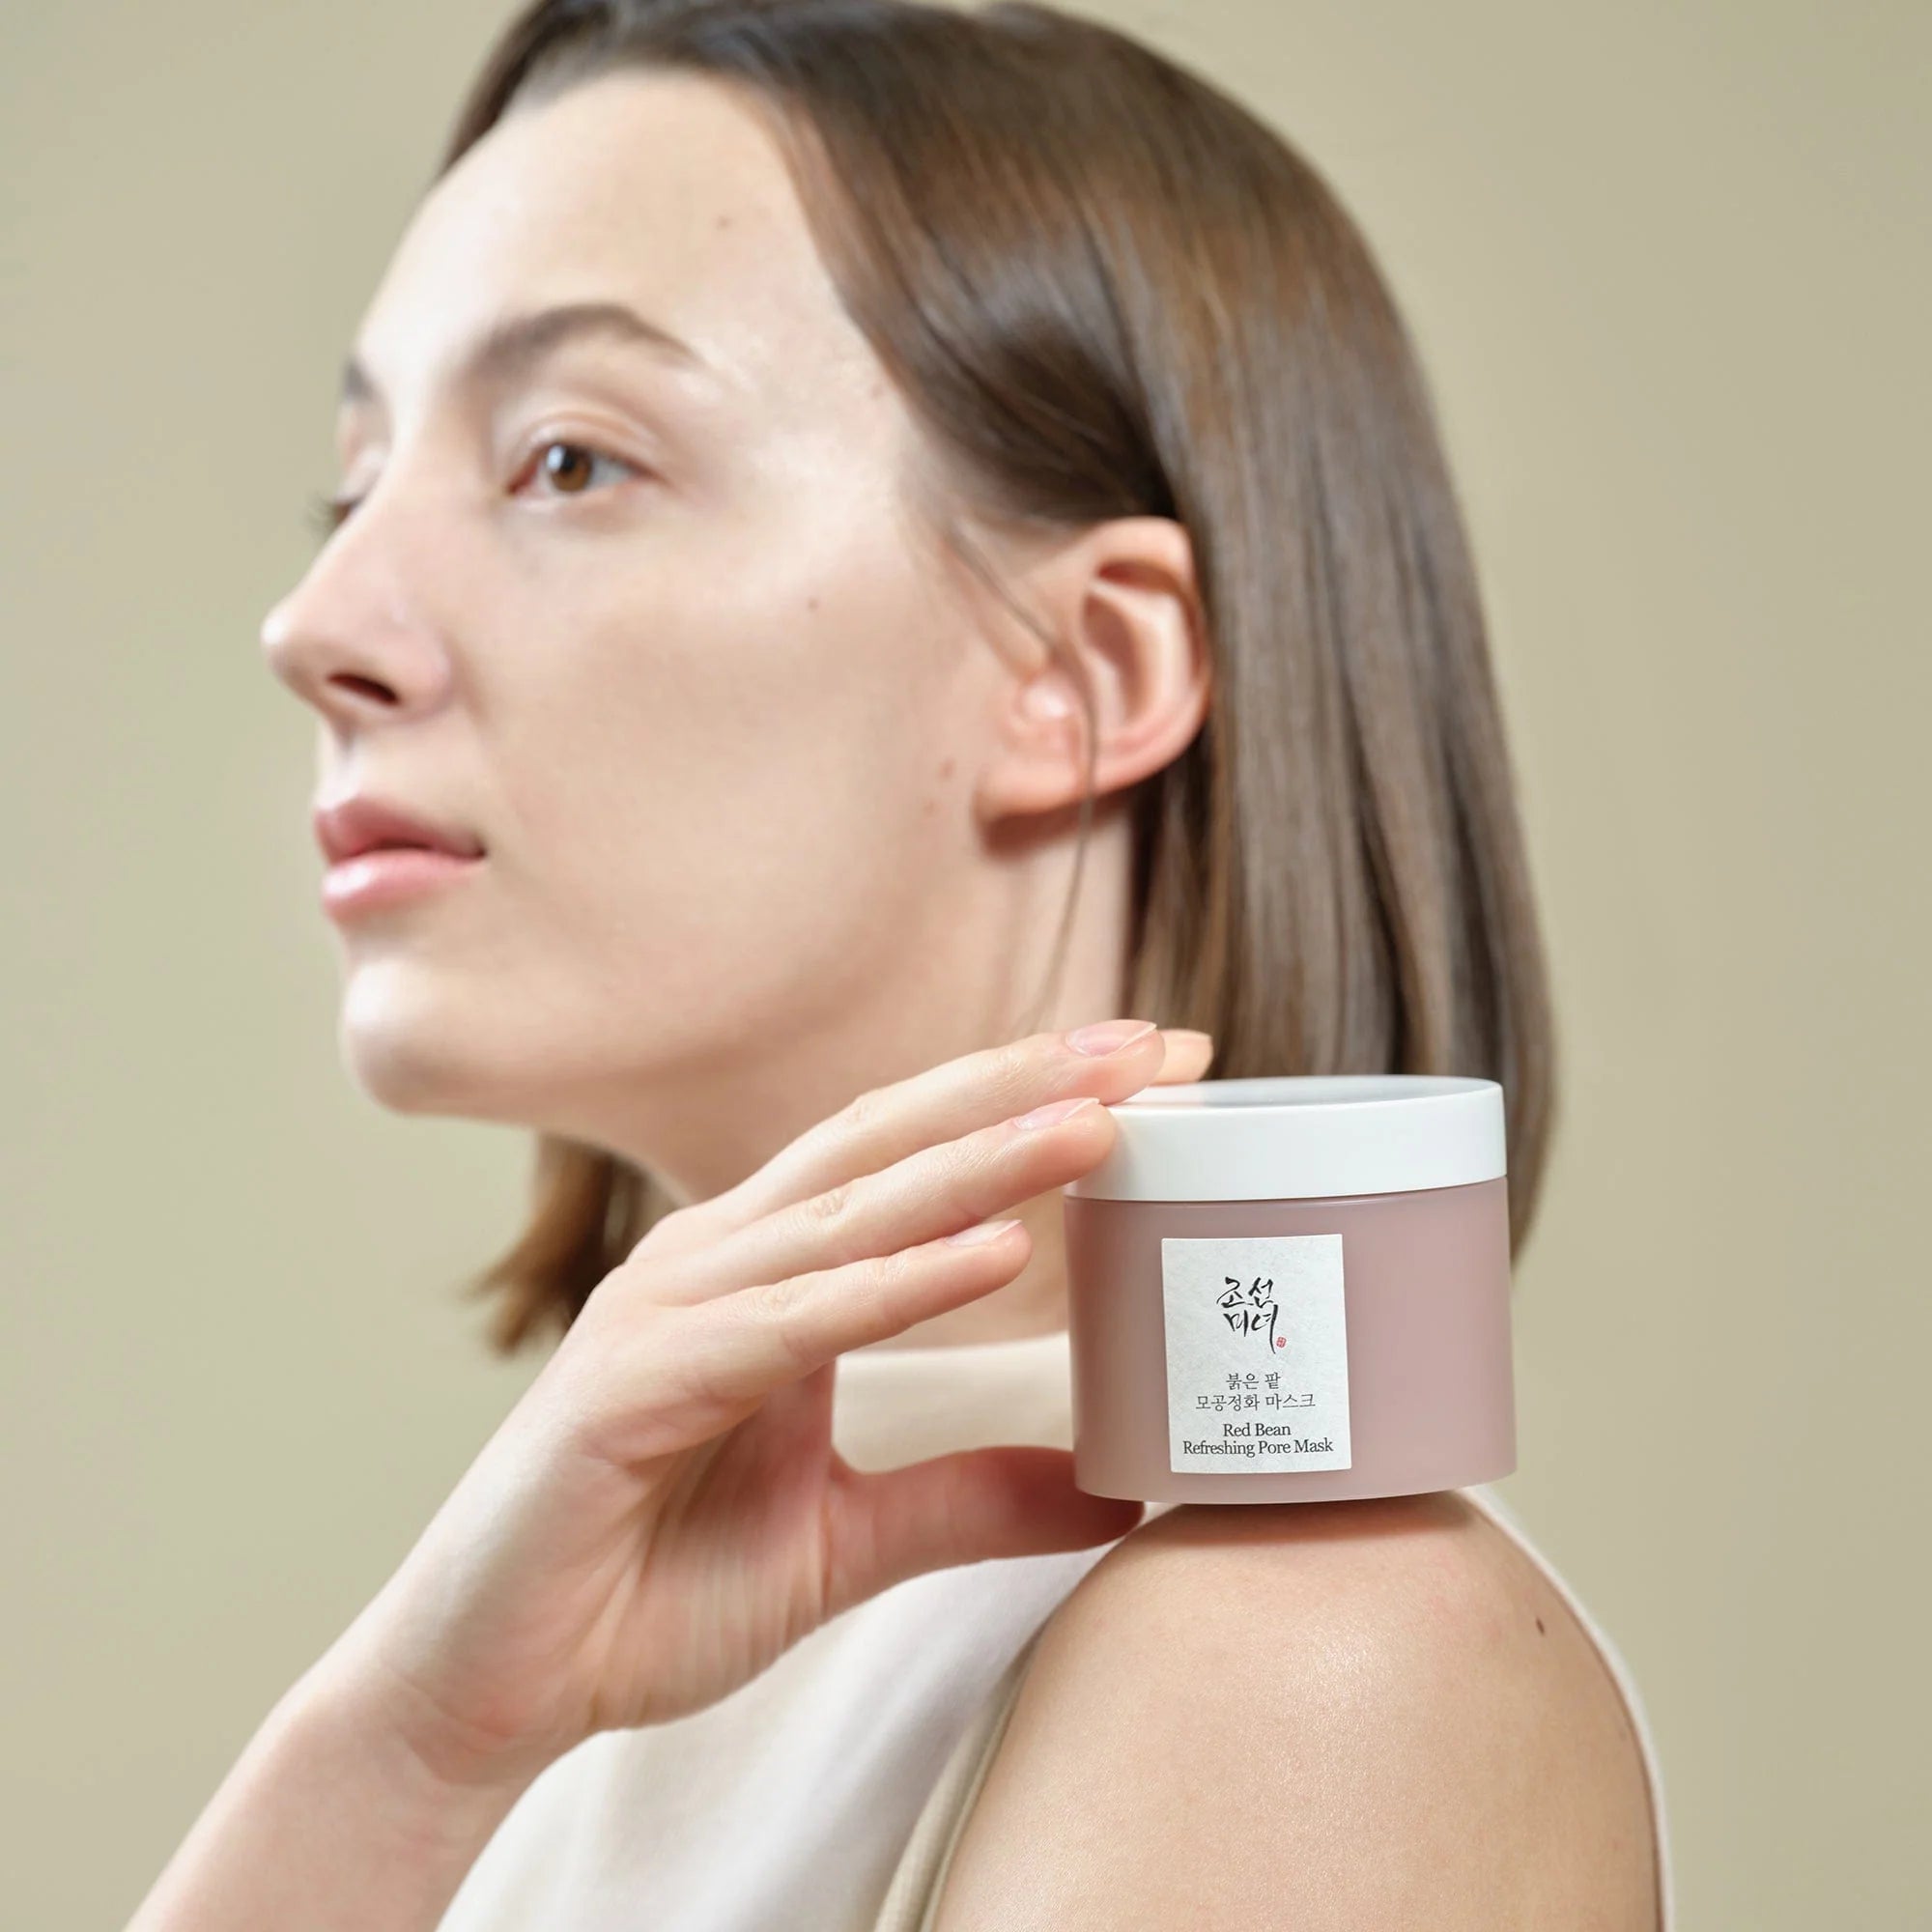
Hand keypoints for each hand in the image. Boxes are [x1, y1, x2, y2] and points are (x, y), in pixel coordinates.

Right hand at [324, 1020, 1214, 1797]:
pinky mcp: (635, 1389)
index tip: (1156, 1072)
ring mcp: (669, 1313)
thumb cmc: (647, 1588)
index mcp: (763, 1272)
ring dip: (982, 1162)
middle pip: (890, 1144)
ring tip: (1099, 1125)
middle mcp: (717, 1261)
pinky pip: (790, 1325)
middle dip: (1025, 1088)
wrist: (493, 1684)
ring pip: (850, 1214)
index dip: (1025, 1105)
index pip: (911, 1158)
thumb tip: (1118, 1485)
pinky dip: (892, 1286)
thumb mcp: (851, 1537)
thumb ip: (972, 1493)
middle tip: (1154, 1049)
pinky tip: (991, 1254)